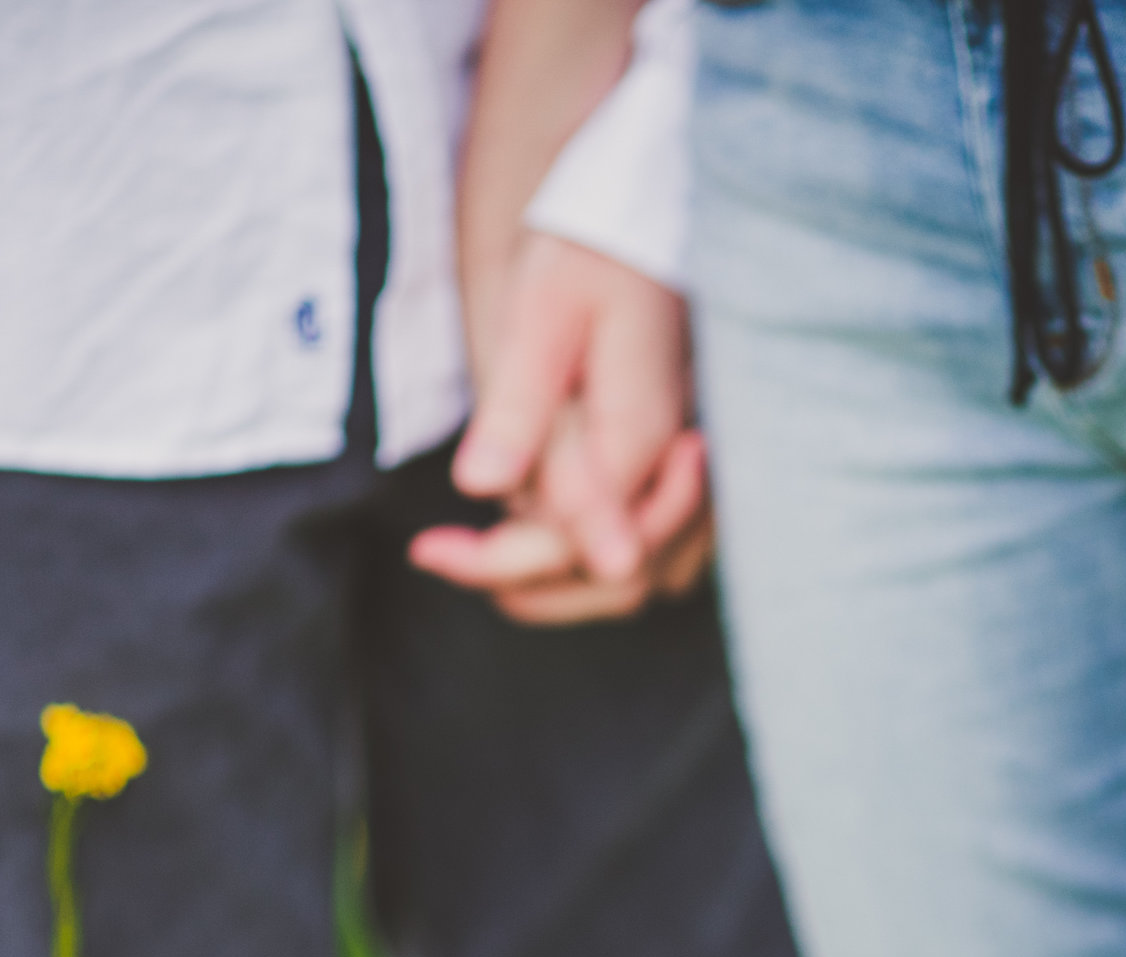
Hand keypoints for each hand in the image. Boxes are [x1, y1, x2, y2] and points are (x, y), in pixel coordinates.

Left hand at [411, 232, 706, 621]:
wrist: (650, 205)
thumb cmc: (594, 245)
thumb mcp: (543, 312)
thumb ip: (521, 405)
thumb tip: (483, 489)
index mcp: (642, 432)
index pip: (576, 544)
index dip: (495, 563)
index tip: (425, 550)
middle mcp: (685, 467)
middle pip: (617, 578)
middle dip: (525, 582)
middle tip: (436, 554)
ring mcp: (701, 472)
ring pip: (646, 574)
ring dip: (564, 583)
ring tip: (477, 557)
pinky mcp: (698, 468)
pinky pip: (664, 547)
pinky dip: (601, 555)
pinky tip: (540, 530)